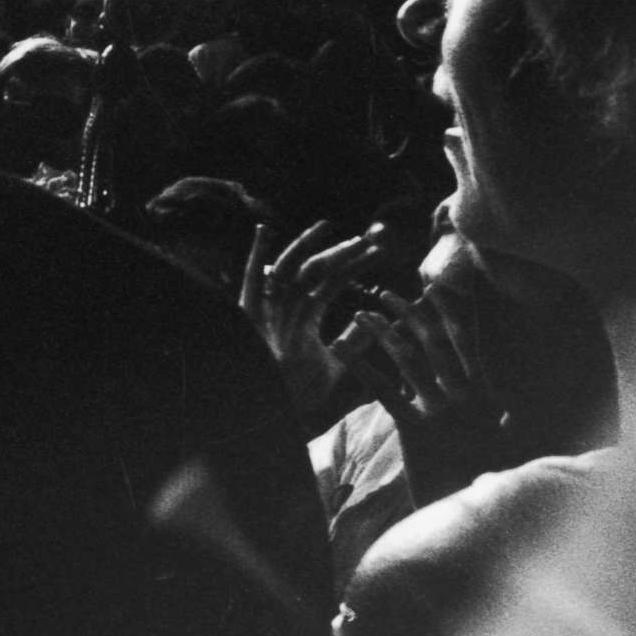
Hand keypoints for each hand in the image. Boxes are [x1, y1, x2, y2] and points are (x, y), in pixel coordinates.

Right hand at [240, 220, 385, 429]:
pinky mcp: (250, 314)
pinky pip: (252, 279)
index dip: (353, 264)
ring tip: (331, 228)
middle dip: (339, 252)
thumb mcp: (336, 362)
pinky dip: (255, 254)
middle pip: (315, 268)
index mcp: (305, 313)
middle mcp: (286, 304)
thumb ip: (355, 341)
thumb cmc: (300, 389)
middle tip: (365, 238)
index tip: (374, 251)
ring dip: (311, 248)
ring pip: (292, 269)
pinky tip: (264, 231)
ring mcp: (268, 307)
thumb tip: (384, 322)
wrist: (271, 407)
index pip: (332, 280)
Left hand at [348, 284, 526, 505]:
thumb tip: (506, 405)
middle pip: (432, 342)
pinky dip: (363, 366)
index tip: (433, 286)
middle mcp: (464, 396)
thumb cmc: (488, 476)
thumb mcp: (505, 443)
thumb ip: (502, 419)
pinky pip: (384, 390)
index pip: (466, 341)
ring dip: (382, 332)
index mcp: (485, 394)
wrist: (476, 510)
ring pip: (406, 359)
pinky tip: (344, 348)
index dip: (449, 312)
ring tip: (362, 314)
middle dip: (409, 313)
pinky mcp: (415, 428)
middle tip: (388, 292)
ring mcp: (440, 410)